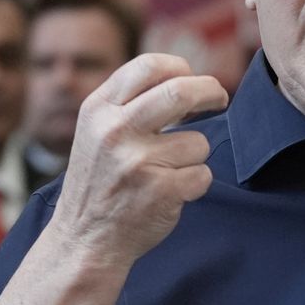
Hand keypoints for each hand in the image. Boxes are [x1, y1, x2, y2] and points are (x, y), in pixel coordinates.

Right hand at [51, 54, 228, 264]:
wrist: (84, 238)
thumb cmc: (101, 180)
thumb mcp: (97, 130)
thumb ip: (130, 101)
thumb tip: (186, 78)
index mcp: (98, 109)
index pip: (149, 66)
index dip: (182, 69)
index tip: (194, 80)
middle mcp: (115, 131)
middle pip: (181, 91)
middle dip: (211, 92)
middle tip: (219, 99)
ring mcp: (137, 161)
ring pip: (198, 142)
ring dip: (195, 156)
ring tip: (169, 171)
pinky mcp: (160, 191)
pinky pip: (202, 175)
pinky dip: (196, 184)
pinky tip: (172, 193)